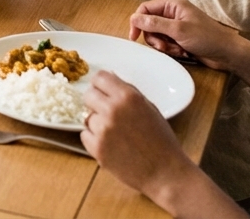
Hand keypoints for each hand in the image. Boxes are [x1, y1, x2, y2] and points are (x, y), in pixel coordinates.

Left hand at [81, 71, 196, 199]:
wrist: (165, 172)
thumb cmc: (161, 141)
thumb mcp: (150, 108)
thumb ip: (129, 92)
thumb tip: (111, 77)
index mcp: (128, 96)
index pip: (99, 78)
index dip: (100, 84)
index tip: (102, 90)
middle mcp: (113, 109)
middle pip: (88, 94)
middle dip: (95, 102)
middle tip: (107, 113)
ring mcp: (103, 129)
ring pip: (86, 116)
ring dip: (97, 123)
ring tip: (116, 133)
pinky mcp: (96, 148)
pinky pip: (85, 135)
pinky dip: (94, 139)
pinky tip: (111, 144)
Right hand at [128, 0, 243, 70]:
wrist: (228, 53)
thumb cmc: (208, 38)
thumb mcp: (179, 30)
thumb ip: (155, 24)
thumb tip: (134, 18)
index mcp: (173, 5)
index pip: (145, 9)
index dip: (137, 22)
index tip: (134, 36)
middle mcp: (173, 14)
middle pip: (149, 24)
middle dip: (155, 38)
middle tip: (164, 46)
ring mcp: (177, 27)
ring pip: (157, 36)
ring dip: (164, 46)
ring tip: (178, 50)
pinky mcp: (180, 39)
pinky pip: (166, 44)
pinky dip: (171, 50)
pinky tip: (183, 52)